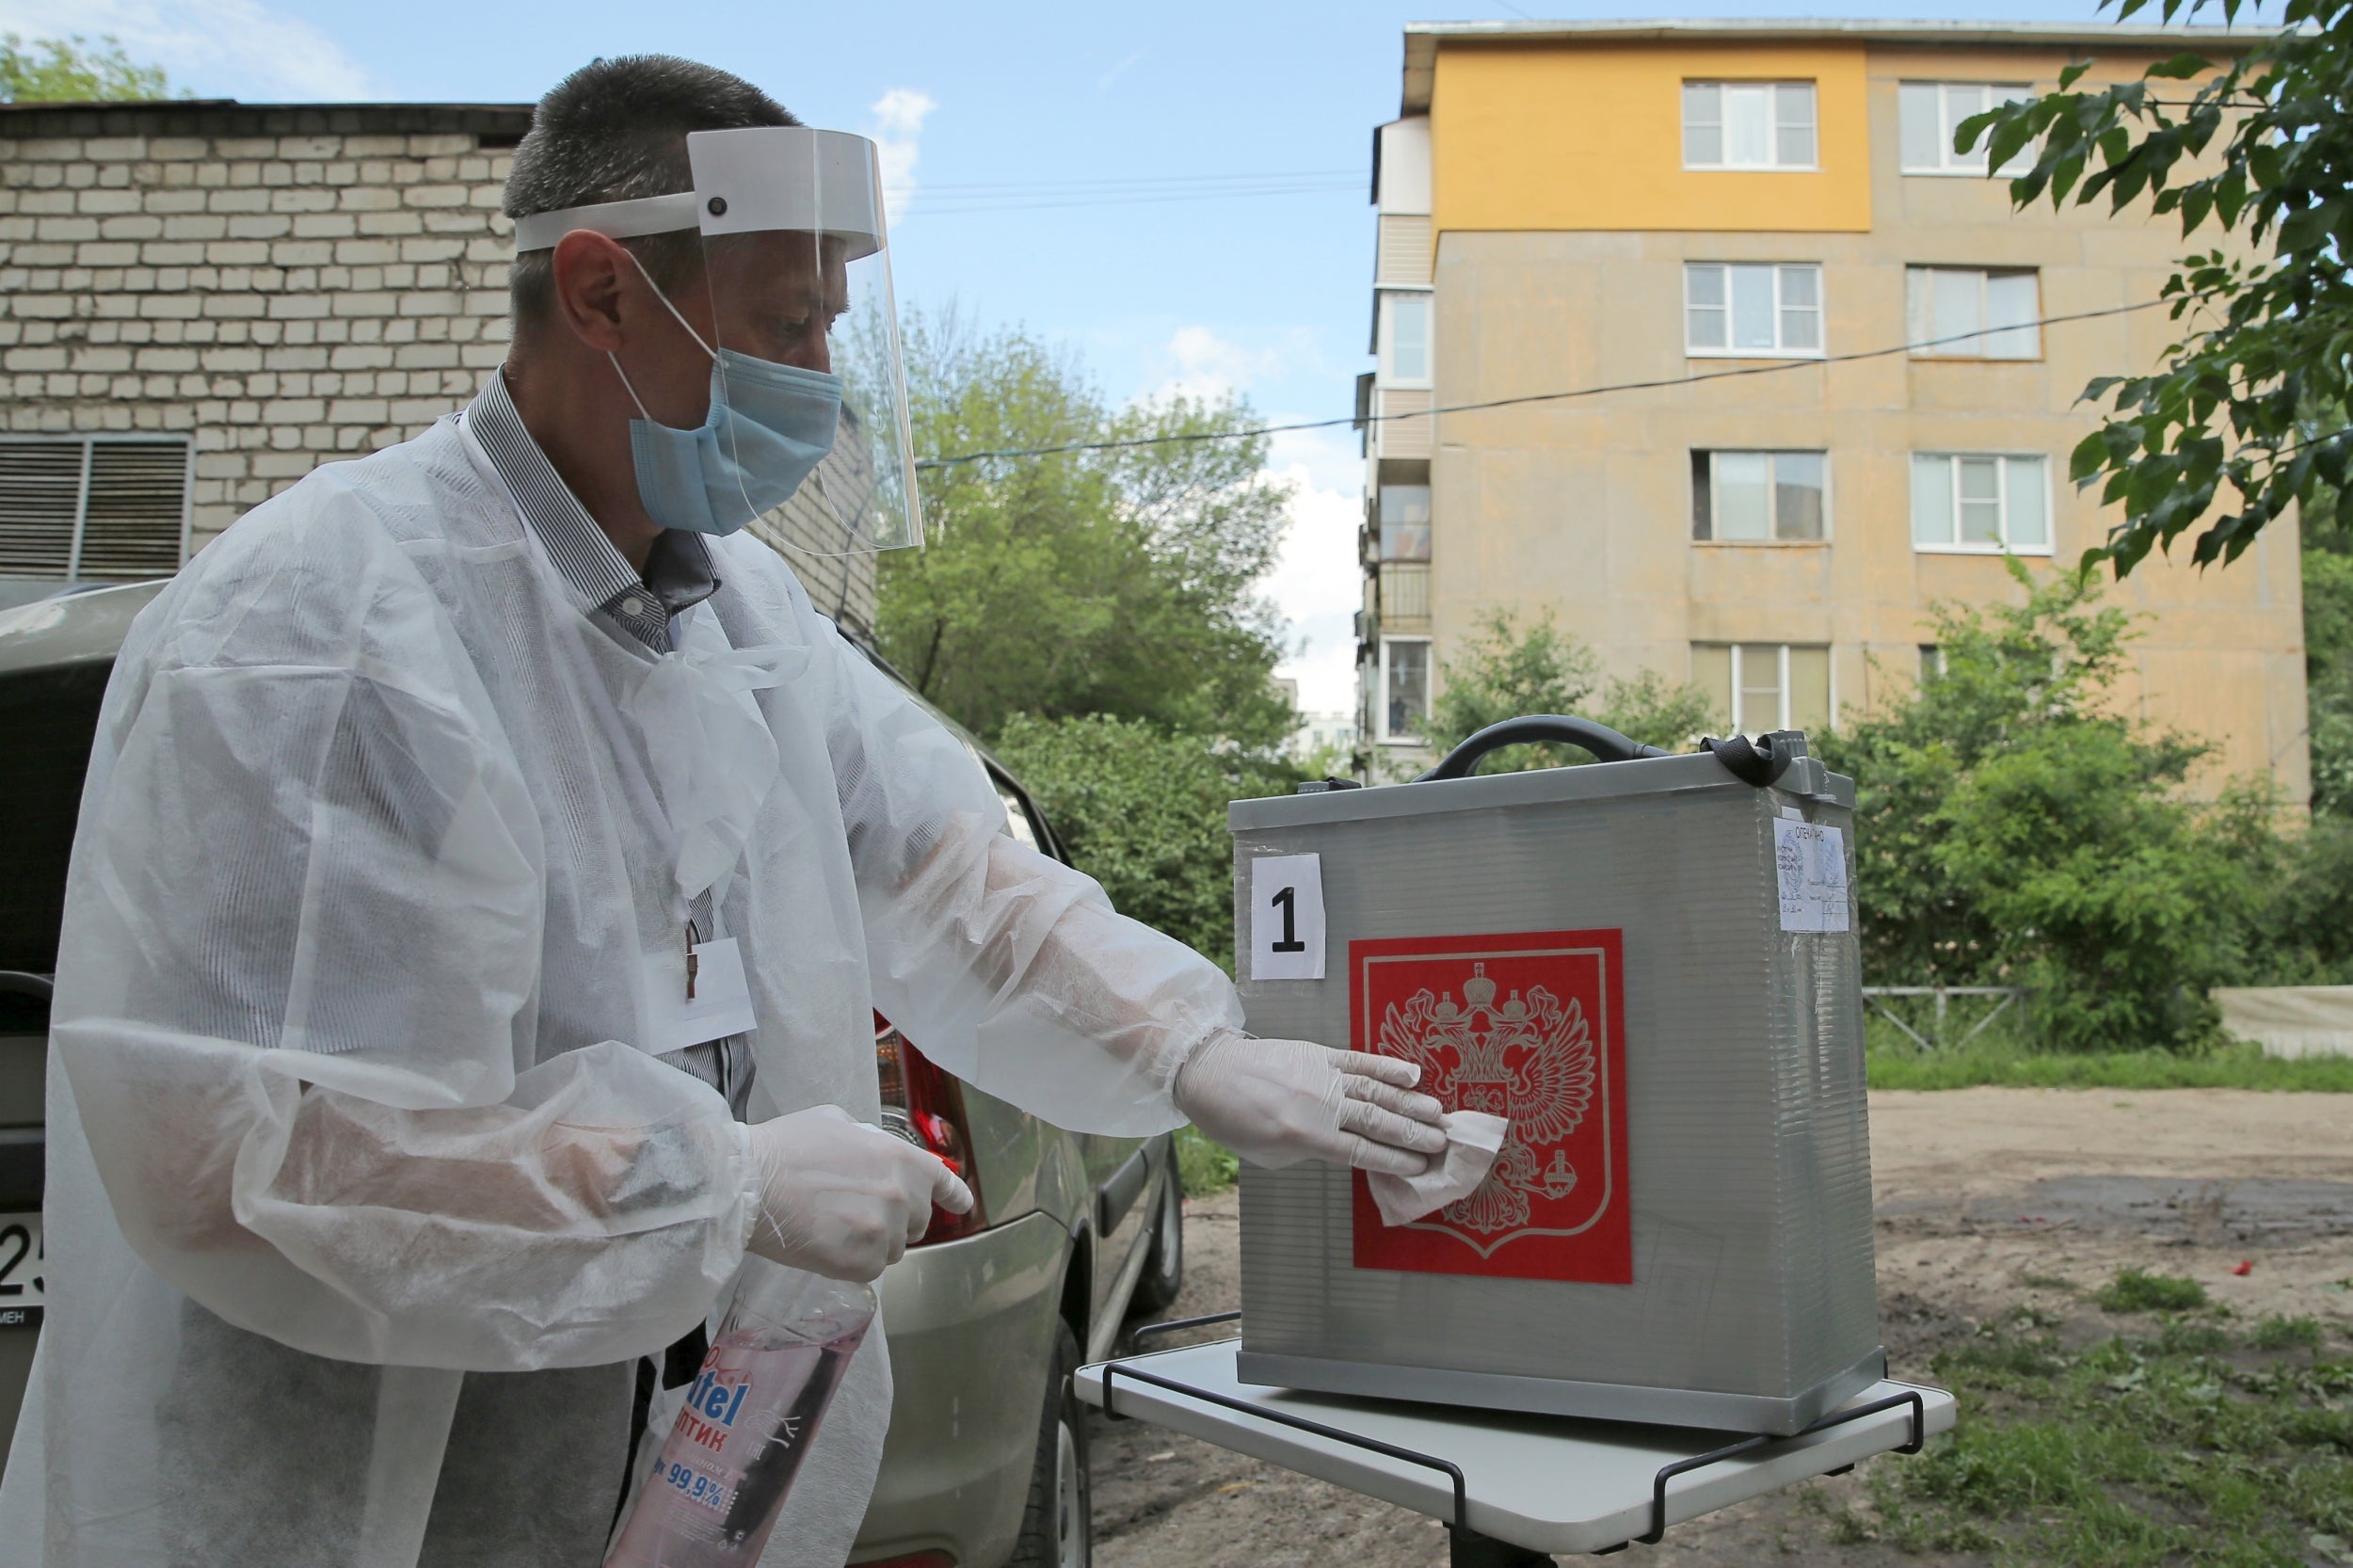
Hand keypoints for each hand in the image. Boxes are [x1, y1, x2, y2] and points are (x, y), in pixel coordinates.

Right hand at [744, 1105, 972, 1281]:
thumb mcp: (834, 1122)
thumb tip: (870, 1151)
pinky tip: (825, 1244)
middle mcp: (902, 1197)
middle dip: (896, 1218)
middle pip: (917, 1220)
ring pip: (893, 1248)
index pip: (942, 1182)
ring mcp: (884, 1233)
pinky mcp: (862, 1264)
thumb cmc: (786, 1148)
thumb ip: (866, 1141)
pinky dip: (851, 1261)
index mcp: (901, 1159)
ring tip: (833, 1226)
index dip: (952, 1195)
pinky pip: (869, 1268)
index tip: (962, 1204)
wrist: (750, 1185)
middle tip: (857, 1213)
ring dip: (872, 1242)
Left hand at [1171, 1031, 1447, 1175]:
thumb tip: (1342, 1146)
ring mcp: (1323, 1075)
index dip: (1395, 1161)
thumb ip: (1310, 1152)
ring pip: (1376, 1091)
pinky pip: (1359, 1060)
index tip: (1422, 1167)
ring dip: (1410, 1103)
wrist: (1208, 1071)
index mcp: (1308, 1136)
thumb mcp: (1269, 1154)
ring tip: (1438, 1114)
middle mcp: (1321, 1105)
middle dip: (1413, 1135)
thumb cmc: (1233, 1120)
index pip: (1363, 1152)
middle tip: (1443, 1143)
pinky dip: (1387, 1067)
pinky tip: (1412, 1075)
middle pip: (1378, 1122)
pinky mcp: (1319, 1052)